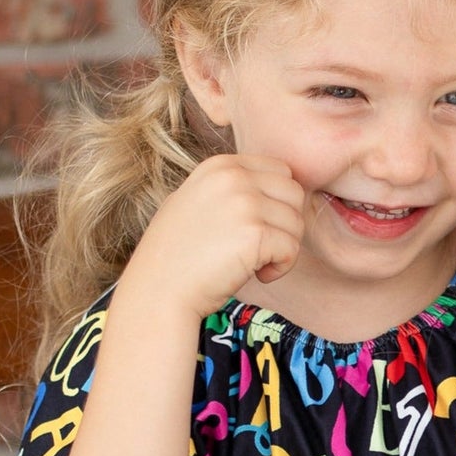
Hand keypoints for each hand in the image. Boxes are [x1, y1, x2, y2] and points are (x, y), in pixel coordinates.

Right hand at [125, 153, 305, 321]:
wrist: (159, 290)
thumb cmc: (175, 255)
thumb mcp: (194, 201)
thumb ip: (228, 189)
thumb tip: (270, 189)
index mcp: (220, 166)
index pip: (280, 171)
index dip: (278, 204)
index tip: (258, 229)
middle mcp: (234, 177)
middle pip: (294, 193)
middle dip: (286, 224)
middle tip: (263, 249)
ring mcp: (245, 203)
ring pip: (297, 222)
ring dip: (284, 248)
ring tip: (257, 264)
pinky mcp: (255, 234)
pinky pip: (292, 248)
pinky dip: (281, 267)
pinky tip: (259, 276)